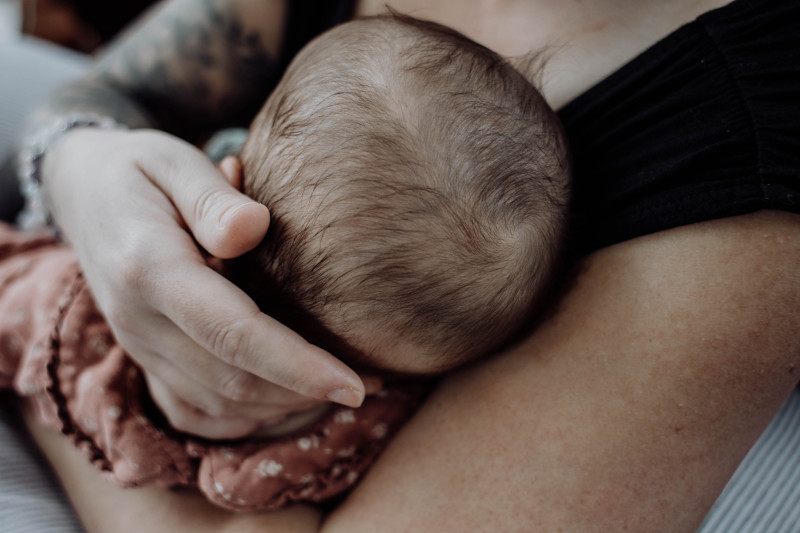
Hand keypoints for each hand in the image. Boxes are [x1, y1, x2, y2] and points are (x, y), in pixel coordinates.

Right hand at [42, 128, 366, 438]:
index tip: (352, 383)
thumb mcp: (172, 161)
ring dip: (282, 407)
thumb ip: (212, 197)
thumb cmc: (139, 169)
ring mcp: (138, 345)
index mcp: (149, 268)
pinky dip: (245, 415)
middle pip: (231, 380)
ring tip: (338, 389)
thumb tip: (257, 226)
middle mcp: (139, 320)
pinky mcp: (144, 357)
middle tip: (368, 385)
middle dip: (304, 393)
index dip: (296, 365)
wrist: (83, 192)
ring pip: (217, 403)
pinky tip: (285, 399)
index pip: (232, 333)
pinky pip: (194, 410)